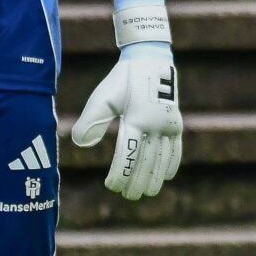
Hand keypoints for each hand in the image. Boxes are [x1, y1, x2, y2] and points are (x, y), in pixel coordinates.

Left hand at [70, 44, 182, 199]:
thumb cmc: (121, 79)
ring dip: (155, 178)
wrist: (150, 59)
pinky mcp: (176, 121)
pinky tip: (167, 176)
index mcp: (135, 119)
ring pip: (163, 158)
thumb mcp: (102, 97)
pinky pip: (176, 147)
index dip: (120, 174)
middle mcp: (154, 124)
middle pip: (146, 161)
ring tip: (148, 192)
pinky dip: (172, 163)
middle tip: (128, 196)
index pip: (128, 155)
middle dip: (137, 181)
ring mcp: (168, 123)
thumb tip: (79, 144)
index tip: (111, 186)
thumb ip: (90, 121)